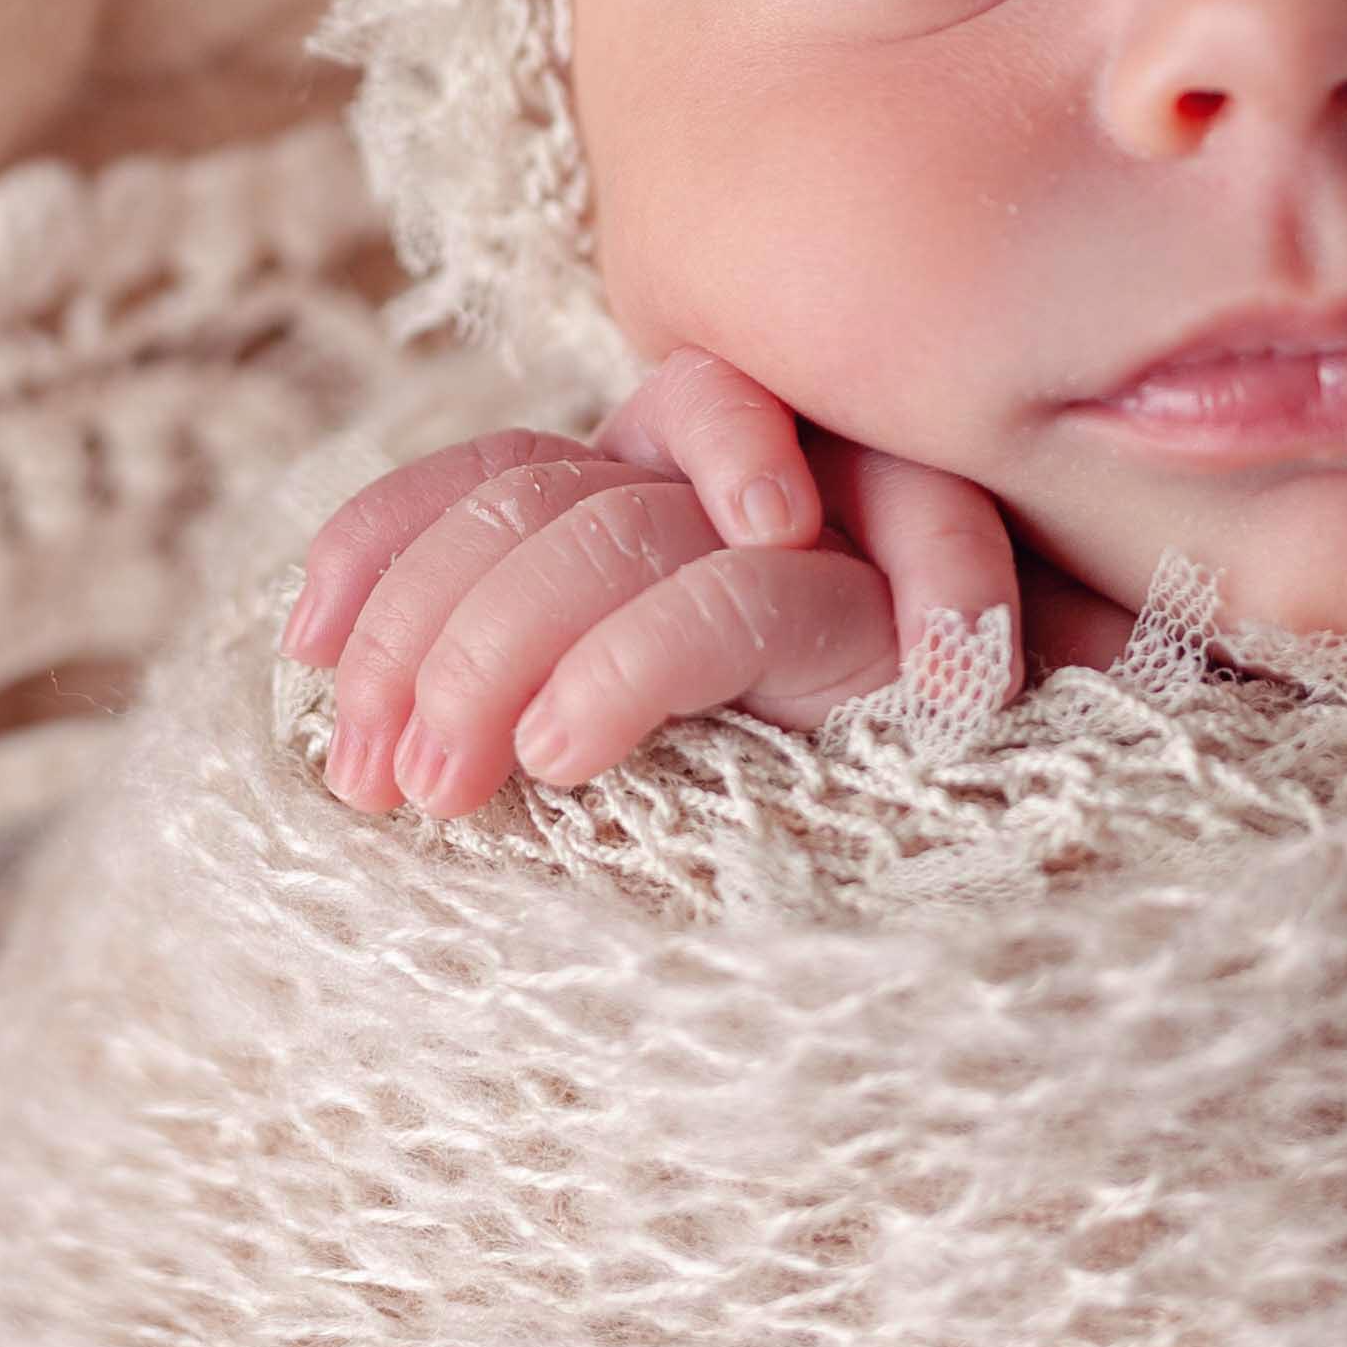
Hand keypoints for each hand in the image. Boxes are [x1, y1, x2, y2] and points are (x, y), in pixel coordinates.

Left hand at [286, 347, 1131, 814]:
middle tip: (374, 785)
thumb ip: (539, 711)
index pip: (490, 472)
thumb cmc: (828, 833)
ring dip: (490, 664)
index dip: (381, 544)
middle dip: (417, 636)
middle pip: (524, 500)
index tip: (301, 651)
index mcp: (662, 507)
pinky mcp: (879, 609)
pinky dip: (625, 670)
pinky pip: (726, 605)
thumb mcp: (648, 771)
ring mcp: (809, 534)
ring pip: (602, 537)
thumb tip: (360, 741)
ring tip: (447, 794)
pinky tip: (563, 754)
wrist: (1046, 874)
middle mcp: (729, 494)